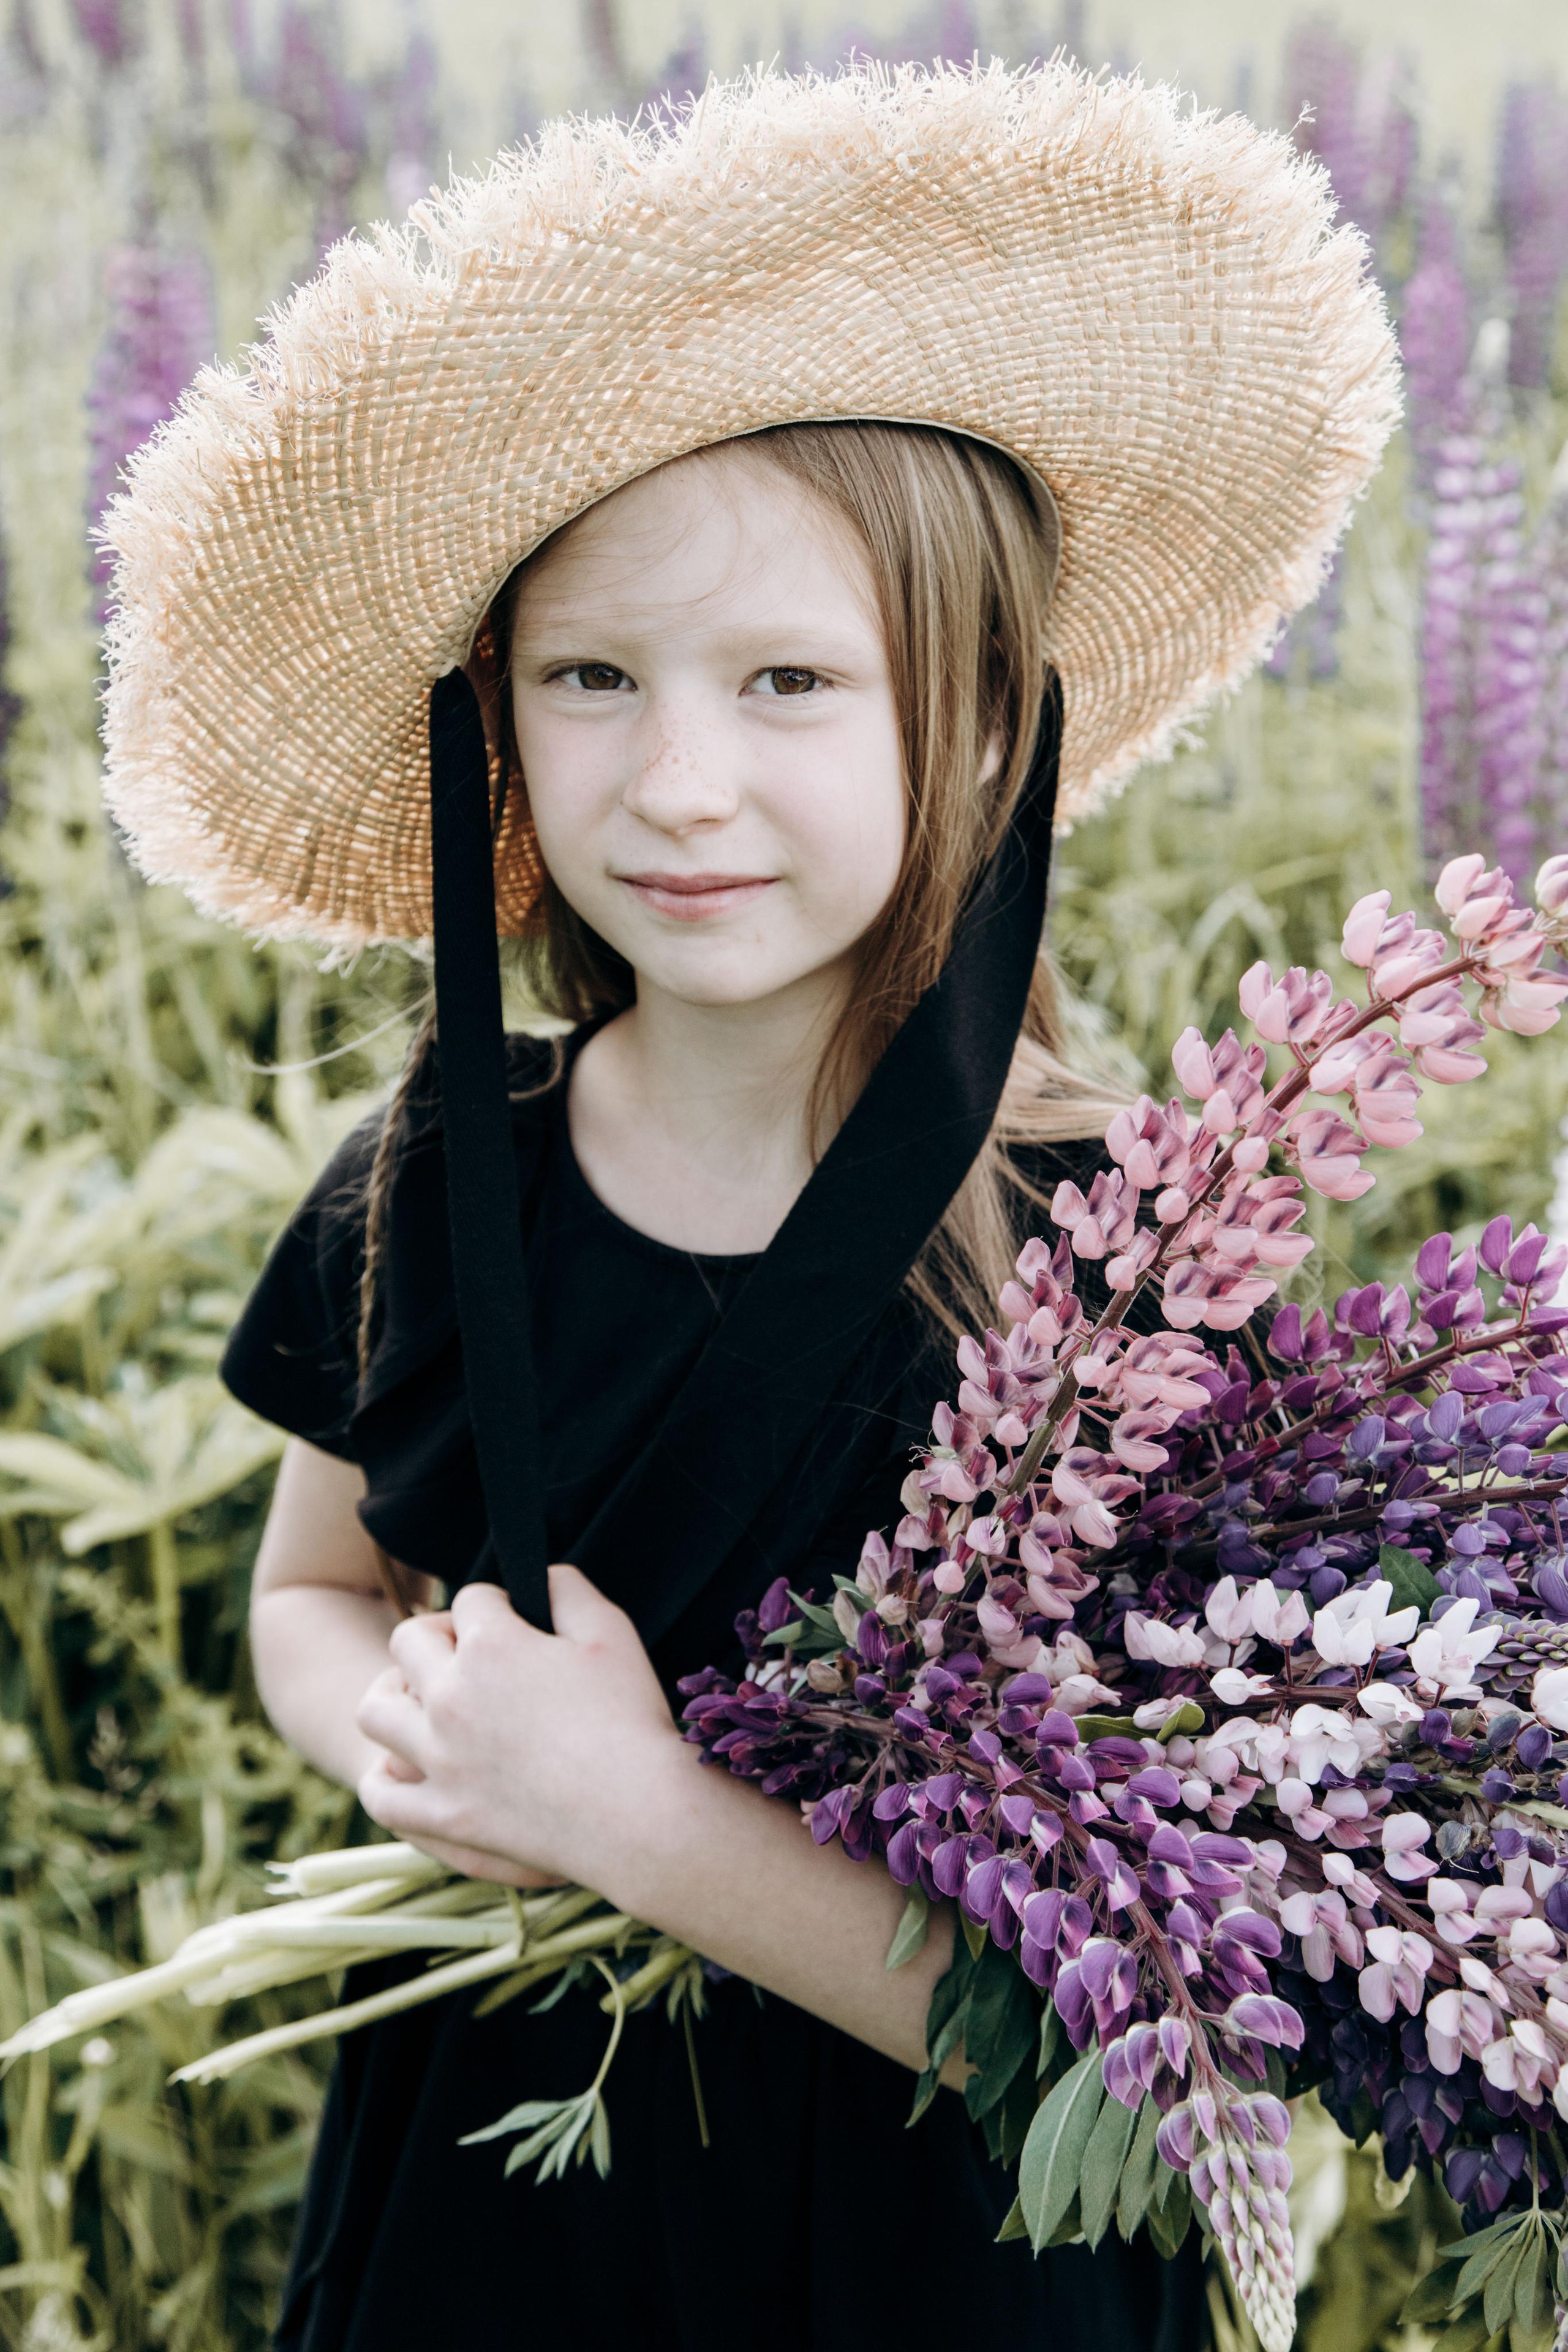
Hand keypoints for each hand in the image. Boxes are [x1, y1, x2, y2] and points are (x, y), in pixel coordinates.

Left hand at [354, 1565, 681, 1889]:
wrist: (634, 1815)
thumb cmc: (629, 1719)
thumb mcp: (611, 1631)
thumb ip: (569, 1588)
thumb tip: (543, 1576)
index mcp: (491, 1645)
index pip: (473, 1598)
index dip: (498, 1604)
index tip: (518, 1623)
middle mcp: (451, 1695)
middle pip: (408, 1640)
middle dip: (438, 1635)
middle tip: (471, 1654)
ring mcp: (439, 1758)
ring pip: (376, 1710)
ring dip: (394, 1695)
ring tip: (426, 1702)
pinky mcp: (442, 1814)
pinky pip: (381, 1795)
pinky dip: (384, 1778)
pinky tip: (406, 1769)